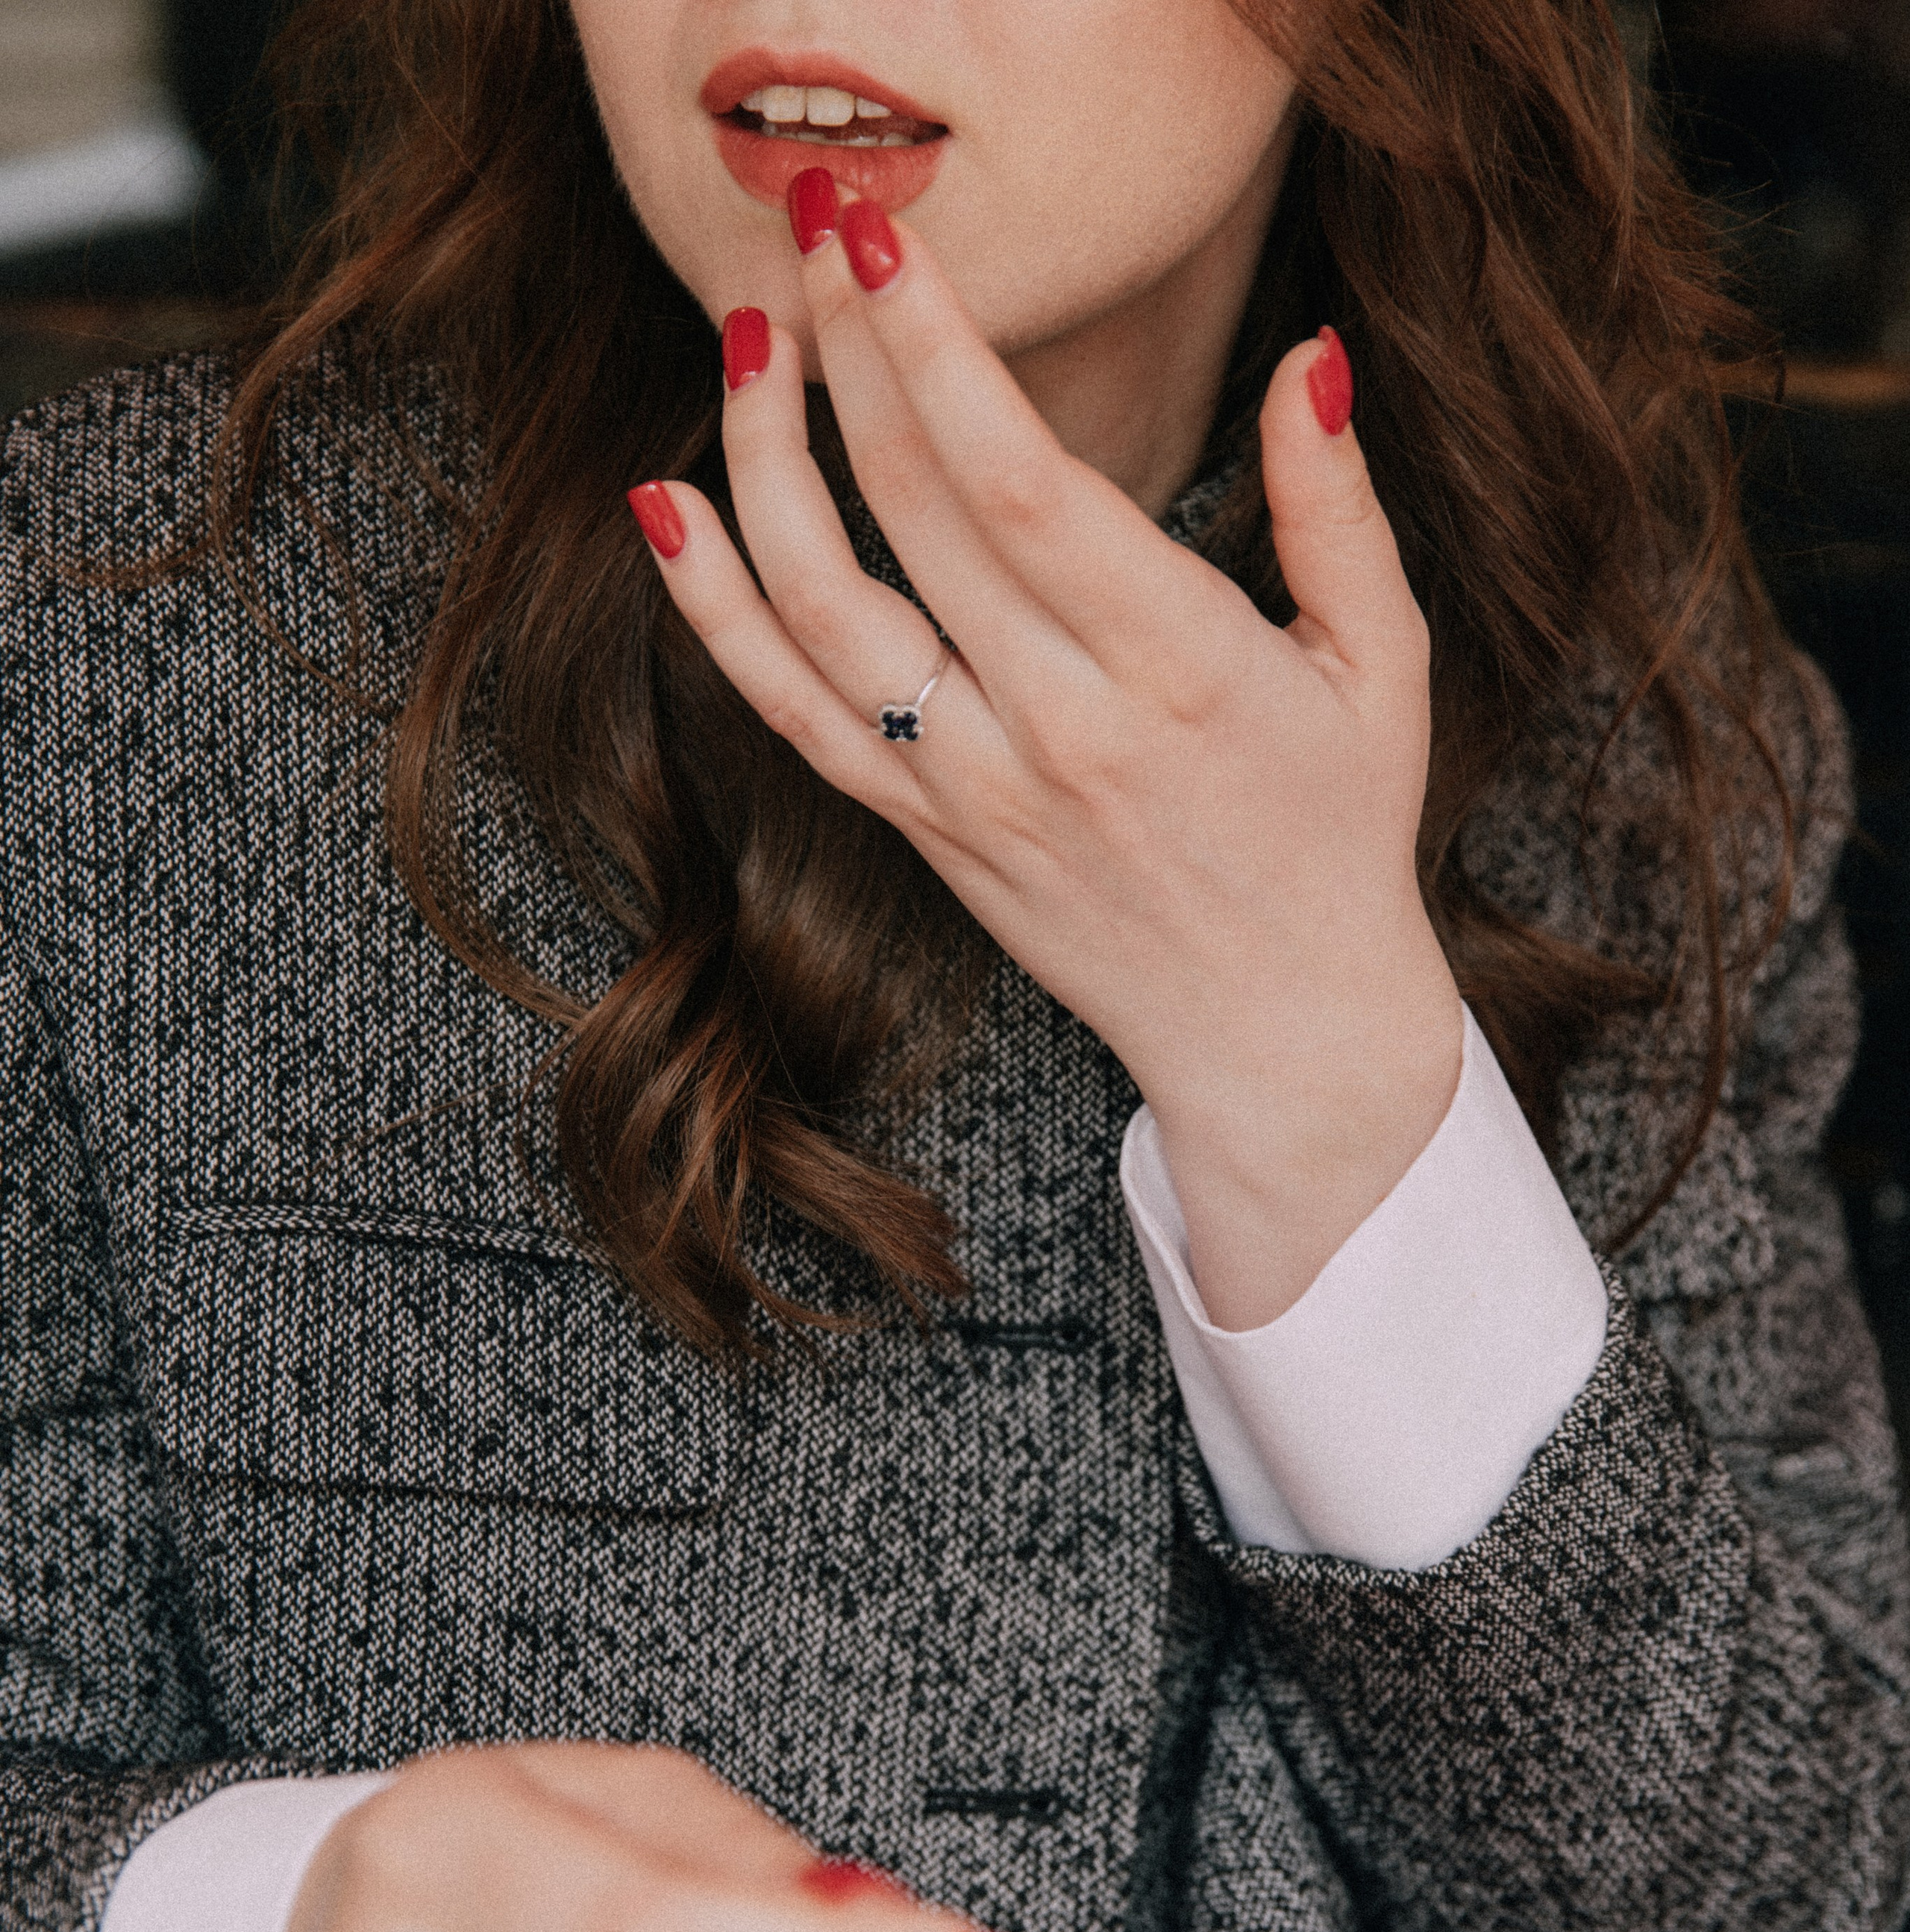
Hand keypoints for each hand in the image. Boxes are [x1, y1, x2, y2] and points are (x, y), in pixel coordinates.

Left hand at [632, 184, 1462, 1329]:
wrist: (1280, 1035)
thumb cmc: (1338, 837)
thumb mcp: (1383, 666)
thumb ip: (1335, 510)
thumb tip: (1309, 361)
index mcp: (1179, 666)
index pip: (1020, 480)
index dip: (934, 347)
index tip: (880, 236)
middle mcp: (1059, 729)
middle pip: (908, 512)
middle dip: (845, 347)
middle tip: (812, 220)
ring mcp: (976, 792)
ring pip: (823, 611)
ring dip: (763, 461)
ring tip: (748, 338)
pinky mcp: (928, 836)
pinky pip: (794, 716)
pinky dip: (718, 615)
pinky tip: (670, 510)